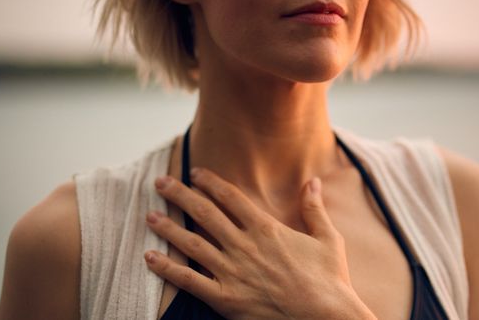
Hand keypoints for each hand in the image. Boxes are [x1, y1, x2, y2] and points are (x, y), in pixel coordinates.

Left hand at [144, 168, 375, 319]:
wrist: (326, 318)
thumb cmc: (329, 279)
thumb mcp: (327, 238)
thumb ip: (314, 207)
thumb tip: (313, 180)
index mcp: (266, 229)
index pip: (230, 197)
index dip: (210, 182)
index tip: (194, 172)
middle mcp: (244, 246)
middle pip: (204, 213)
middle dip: (180, 195)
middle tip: (160, 183)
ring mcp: (232, 272)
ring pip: (192, 244)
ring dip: (168, 228)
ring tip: (149, 215)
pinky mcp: (225, 299)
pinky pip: (189, 281)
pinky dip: (168, 269)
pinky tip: (150, 258)